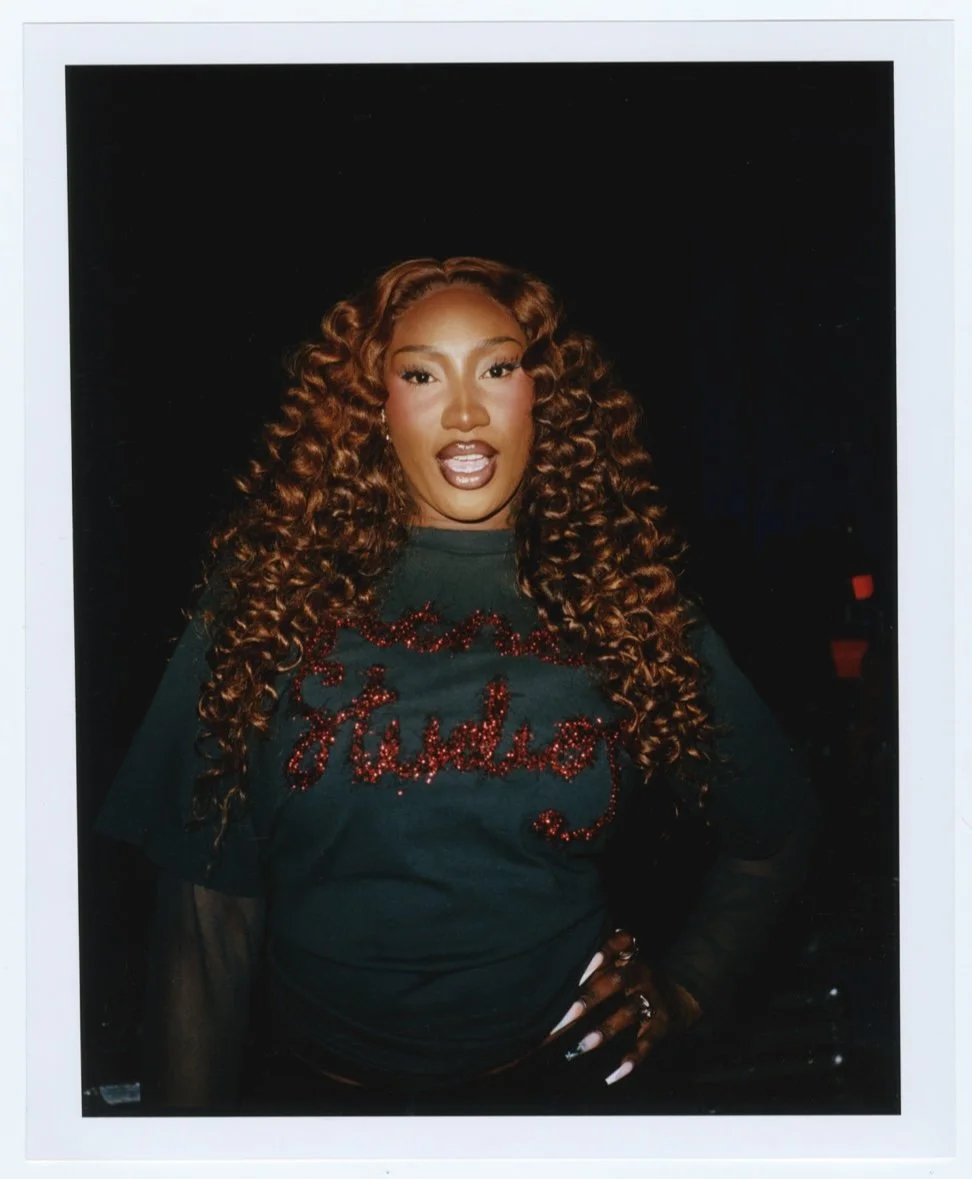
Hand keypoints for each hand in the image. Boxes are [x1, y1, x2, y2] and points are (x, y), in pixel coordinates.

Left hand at [543, 928, 702, 1085]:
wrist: (684, 993)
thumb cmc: (639, 975)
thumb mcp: (626, 958)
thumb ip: (602, 956)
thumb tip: (561, 960)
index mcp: (629, 956)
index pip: (615, 947)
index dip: (601, 953)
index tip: (583, 965)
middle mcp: (641, 975)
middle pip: (613, 983)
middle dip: (588, 998)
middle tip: (564, 1017)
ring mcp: (652, 1001)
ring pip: (627, 1014)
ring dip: (602, 1032)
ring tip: (578, 1049)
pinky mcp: (662, 1026)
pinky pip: (646, 1044)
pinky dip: (631, 1061)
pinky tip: (612, 1076)